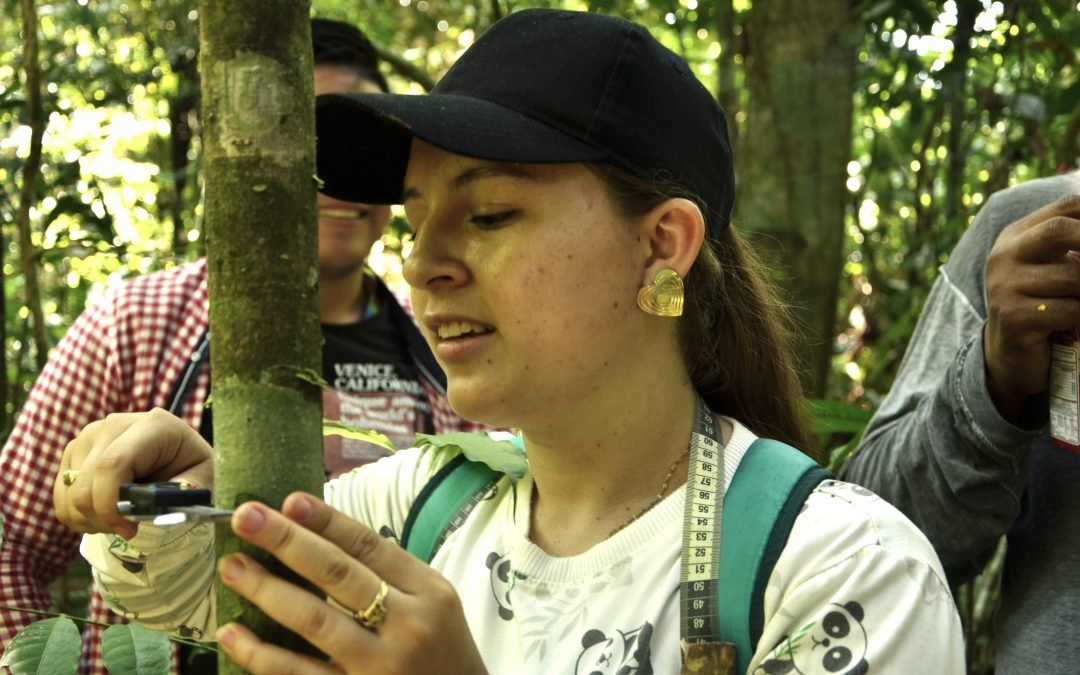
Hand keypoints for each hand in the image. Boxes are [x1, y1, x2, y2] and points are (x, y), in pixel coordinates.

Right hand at [54, 407, 214, 538]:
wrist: (176, 458)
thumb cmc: (190, 471)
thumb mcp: (199, 483)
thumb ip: (177, 496)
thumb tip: (147, 510)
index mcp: (153, 425)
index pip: (113, 465)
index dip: (111, 504)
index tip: (128, 529)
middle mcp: (114, 424)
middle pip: (86, 485)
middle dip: (104, 518)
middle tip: (129, 529)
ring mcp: (88, 436)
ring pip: (70, 494)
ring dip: (92, 519)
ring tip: (121, 519)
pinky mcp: (73, 452)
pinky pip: (61, 497)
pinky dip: (79, 516)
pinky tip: (105, 513)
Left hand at [215, 494, 486, 674]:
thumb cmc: (440, 652)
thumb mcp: (434, 604)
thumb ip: (390, 574)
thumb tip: (319, 533)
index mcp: (428, 592)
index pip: (370, 545)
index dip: (326, 520)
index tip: (288, 500)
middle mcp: (407, 626)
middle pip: (338, 573)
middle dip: (287, 540)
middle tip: (245, 516)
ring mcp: (379, 666)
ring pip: (314, 620)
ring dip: (266, 590)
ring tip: (232, 566)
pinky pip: (298, 674)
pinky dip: (261, 654)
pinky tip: (232, 633)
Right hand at [984, 195, 1079, 419]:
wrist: (1009, 355)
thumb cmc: (1043, 306)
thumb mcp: (1052, 268)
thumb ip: (1071, 245)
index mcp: (1015, 237)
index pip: (1065, 207)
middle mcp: (1003, 256)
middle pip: (1059, 229)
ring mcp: (1004, 286)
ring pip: (1073, 277)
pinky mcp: (1012, 317)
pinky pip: (1069, 310)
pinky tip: (1078, 323)